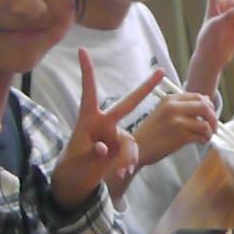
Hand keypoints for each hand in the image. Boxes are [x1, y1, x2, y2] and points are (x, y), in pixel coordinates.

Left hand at [52, 49, 163, 207]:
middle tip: (161, 71)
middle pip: (128, 103)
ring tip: (119, 171)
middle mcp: (104, 123)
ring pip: (130, 140)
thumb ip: (91, 156)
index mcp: (87, 120)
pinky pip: (132, 151)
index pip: (89, 92)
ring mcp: (114, 135)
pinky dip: (129, 161)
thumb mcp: (78, 164)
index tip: (82, 50)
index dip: (87, 71)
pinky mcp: (121, 147)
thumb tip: (103, 148)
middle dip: (145, 88)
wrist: (77, 183)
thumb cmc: (72, 169)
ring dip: (128, 155)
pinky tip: (123, 172)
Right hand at [133, 90, 220, 164]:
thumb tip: (207, 101)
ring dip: (209, 131)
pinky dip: (204, 139)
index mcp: (170, 99)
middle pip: (205, 106)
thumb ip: (183, 106)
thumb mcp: (164, 112)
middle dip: (213, 117)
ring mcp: (176, 121)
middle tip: (213, 127)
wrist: (138, 148)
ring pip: (205, 123)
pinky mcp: (179, 136)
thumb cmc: (152, 133)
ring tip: (206, 137)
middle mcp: (173, 107)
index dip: (209, 106)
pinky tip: (200, 141)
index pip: (198, 96)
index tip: (210, 115)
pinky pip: (200, 136)